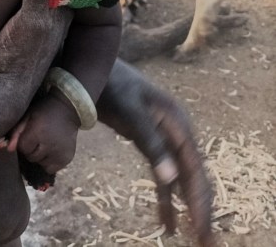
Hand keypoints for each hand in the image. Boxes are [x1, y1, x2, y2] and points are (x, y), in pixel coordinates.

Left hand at [7, 92, 78, 174]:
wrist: (68, 109)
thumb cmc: (44, 111)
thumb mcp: (28, 116)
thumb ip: (17, 132)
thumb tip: (9, 150)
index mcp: (38, 131)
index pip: (23, 148)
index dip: (24, 143)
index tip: (29, 135)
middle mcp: (50, 144)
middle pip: (31, 158)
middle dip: (31, 150)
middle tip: (37, 139)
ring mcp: (59, 153)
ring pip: (40, 164)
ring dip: (40, 157)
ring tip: (45, 144)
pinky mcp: (67, 159)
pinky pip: (51, 169)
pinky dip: (49, 163)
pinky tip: (51, 151)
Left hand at [97, 59, 215, 246]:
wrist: (90, 66)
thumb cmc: (111, 83)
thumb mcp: (130, 111)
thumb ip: (151, 142)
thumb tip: (172, 178)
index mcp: (177, 122)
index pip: (194, 167)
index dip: (200, 199)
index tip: (202, 228)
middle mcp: (175, 131)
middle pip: (191, 175)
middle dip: (199, 208)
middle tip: (206, 242)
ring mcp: (162, 137)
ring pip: (178, 178)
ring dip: (184, 207)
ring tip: (190, 238)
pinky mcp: (147, 142)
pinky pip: (162, 175)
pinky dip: (165, 198)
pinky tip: (166, 222)